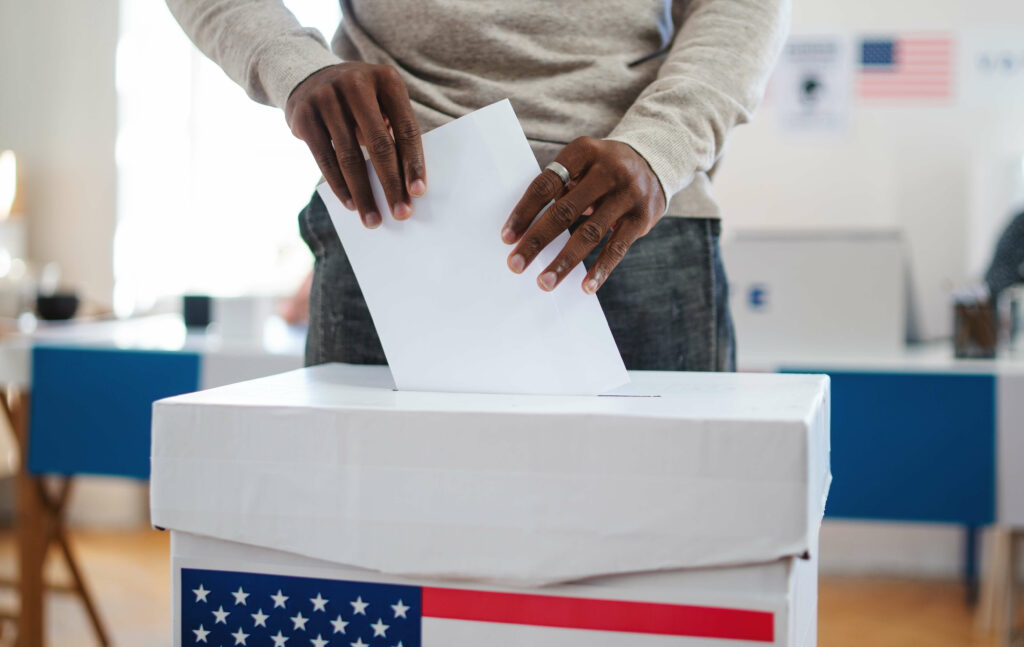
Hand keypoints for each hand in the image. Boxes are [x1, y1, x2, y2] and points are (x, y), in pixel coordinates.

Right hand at [285, 63, 425, 227]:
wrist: (308, 75)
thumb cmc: (360, 101)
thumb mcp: (380, 102)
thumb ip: (393, 132)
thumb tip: (405, 185)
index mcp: (386, 79)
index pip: (406, 128)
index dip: (413, 162)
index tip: (418, 193)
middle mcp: (356, 84)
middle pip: (379, 144)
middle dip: (391, 184)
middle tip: (401, 213)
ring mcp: (326, 97)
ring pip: (349, 156)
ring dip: (363, 194)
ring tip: (373, 219)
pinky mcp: (304, 115)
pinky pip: (325, 158)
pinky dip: (339, 186)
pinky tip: (351, 204)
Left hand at [501, 137, 664, 292]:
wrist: (655, 161)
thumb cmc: (602, 170)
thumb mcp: (582, 164)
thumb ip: (560, 188)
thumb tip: (527, 230)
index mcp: (583, 151)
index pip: (546, 184)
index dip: (524, 212)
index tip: (506, 237)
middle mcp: (608, 170)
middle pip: (565, 210)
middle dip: (537, 240)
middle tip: (516, 264)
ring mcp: (627, 194)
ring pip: (590, 233)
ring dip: (564, 261)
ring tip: (545, 282)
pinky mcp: (642, 217)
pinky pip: (618, 247)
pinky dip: (601, 270)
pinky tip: (586, 287)